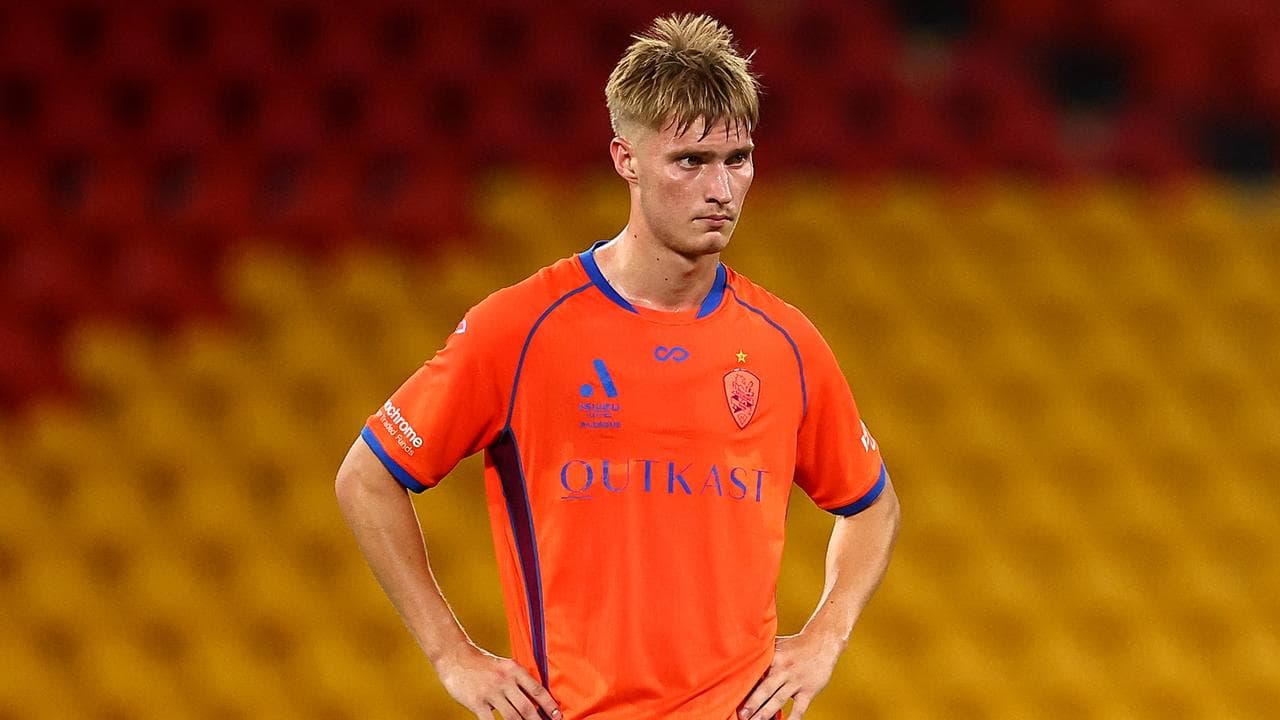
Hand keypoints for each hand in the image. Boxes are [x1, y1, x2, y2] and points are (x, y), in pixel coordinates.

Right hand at [435, 642, 561, 719]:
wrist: (455, 657)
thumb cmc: (481, 663)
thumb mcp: (504, 665)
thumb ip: (518, 680)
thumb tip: (535, 697)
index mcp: (514, 670)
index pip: (537, 690)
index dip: (549, 705)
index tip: (557, 716)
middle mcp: (505, 681)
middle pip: (527, 707)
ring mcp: (490, 692)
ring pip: (512, 717)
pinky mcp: (476, 702)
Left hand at [737, 630, 842, 719]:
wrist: (823, 642)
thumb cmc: (795, 645)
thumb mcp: (776, 644)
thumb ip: (761, 653)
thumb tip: (738, 655)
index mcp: (773, 658)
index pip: (756, 674)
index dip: (744, 685)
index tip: (732, 695)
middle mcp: (784, 669)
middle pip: (765, 689)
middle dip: (752, 703)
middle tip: (741, 716)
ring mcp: (797, 681)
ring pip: (779, 700)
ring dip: (766, 713)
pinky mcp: (809, 691)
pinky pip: (799, 708)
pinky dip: (792, 719)